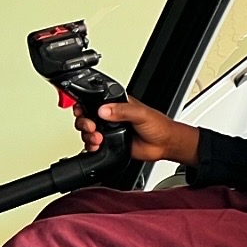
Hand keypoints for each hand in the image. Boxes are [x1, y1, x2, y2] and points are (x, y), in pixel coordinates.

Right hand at [73, 98, 199, 165]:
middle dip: (84, 122)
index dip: (85, 104)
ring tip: (97, 138)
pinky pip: (93, 144)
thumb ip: (122, 111)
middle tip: (92, 127)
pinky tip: (97, 146)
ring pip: (88, 131)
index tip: (81, 110)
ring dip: (87, 135)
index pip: (96, 101)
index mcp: (119, 104)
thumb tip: (104, 110)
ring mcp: (109, 130)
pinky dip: (91, 146)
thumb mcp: (141, 114)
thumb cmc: (159, 126)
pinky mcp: (110, 143)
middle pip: (87, 116)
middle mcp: (112, 116)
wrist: (165, 145)